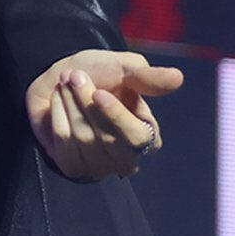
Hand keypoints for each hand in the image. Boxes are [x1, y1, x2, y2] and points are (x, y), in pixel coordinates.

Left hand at [25, 49, 182, 182]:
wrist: (60, 79)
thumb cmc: (99, 74)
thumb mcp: (125, 68)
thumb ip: (148, 77)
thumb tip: (178, 78)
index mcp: (147, 134)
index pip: (138, 138)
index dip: (116, 117)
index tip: (99, 93)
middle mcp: (127, 156)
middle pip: (107, 140)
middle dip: (85, 103)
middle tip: (74, 76)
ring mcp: (99, 166)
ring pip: (83, 140)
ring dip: (68, 104)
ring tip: (65, 84)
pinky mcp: (73, 167)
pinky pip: (63, 145)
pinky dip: (57, 115)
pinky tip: (58, 101)